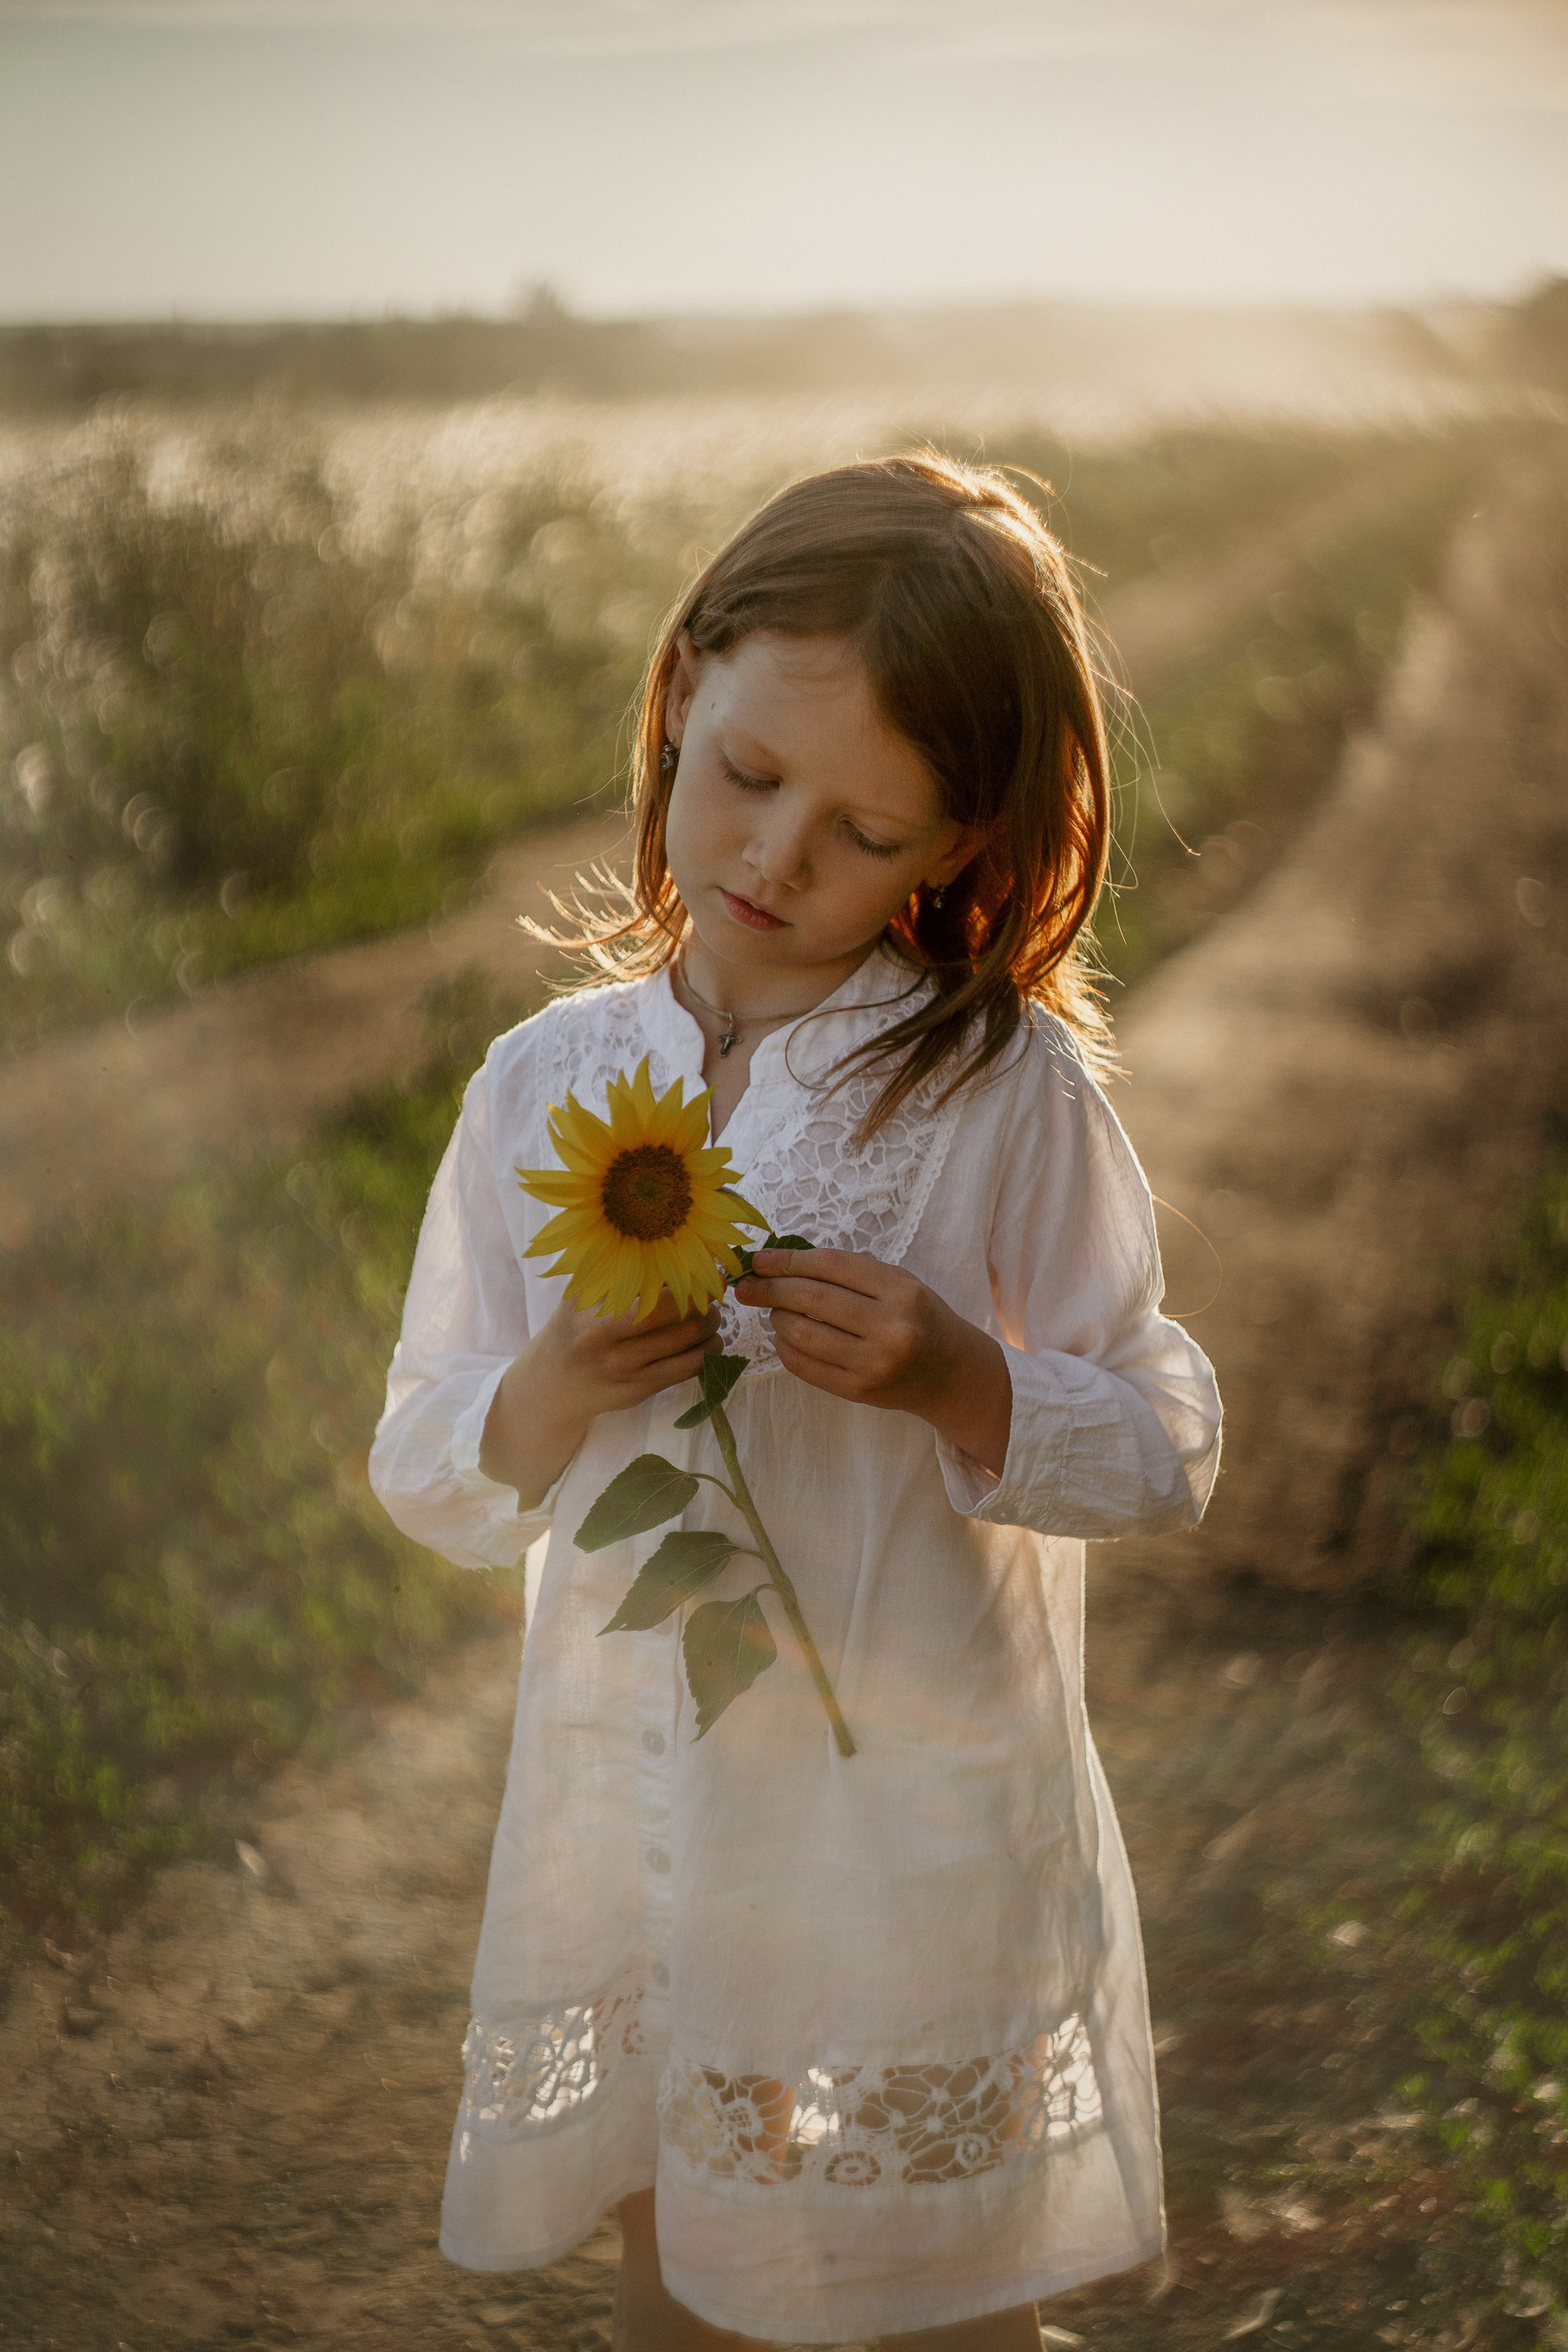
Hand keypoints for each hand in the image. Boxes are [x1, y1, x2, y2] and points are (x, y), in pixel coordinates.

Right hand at [481, 1290, 719, 1507]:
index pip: (655, 1299)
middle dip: (706, 1308)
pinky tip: (709, 1344)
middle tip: (713, 1298)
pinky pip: (686, 1371)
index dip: (691, 1286)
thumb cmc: (573, 1328)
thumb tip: (672, 1252)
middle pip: (678, 1323)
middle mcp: (608, 1344)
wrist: (552, 1383)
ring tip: (713, 1319)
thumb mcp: (582, 1296)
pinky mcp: (639, 1391)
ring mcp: (625, 1371)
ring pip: (689, 1349)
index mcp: (594, 1314)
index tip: (708, 1274)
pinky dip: (707, 1355)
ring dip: (712, 1331)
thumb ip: (617, 1275)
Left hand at [734, 1248, 1011, 1477]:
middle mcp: (890, 1327)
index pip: (831, 1265)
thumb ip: (849, 1271)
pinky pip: (804, 1366)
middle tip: (746, 1284)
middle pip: (812, 1298)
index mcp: (901, 1291)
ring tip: (773, 1310)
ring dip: (776, 1317)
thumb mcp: (898, 1283)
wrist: (950, 1373)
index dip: (788, 1260)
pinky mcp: (859, 1391)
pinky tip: (784, 1337)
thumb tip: (780, 1263)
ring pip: (802, 1333)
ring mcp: (874, 1363)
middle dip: (770, 1288)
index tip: (759, 1259)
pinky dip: (784, 1347)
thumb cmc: (918, 1317)